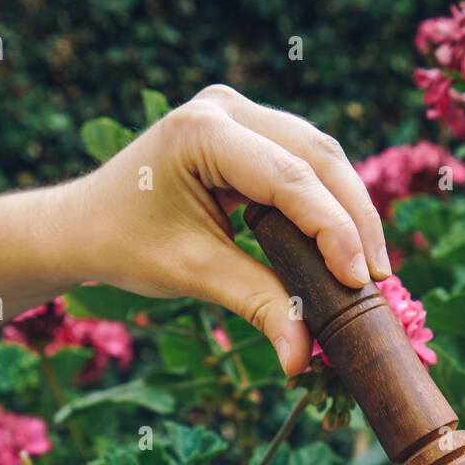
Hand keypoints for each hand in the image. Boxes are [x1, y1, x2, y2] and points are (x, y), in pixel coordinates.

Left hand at [70, 84, 390, 375]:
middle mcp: (225, 107)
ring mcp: (240, 113)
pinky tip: (346, 247)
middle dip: (355, 219)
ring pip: (321, 156)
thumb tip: (303, 357)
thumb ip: (257, 305)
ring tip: (371, 270)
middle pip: (318, 156)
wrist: (84, 223)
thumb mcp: (193, 274)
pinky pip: (305, 164)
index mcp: (202, 130)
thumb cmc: (126, 243)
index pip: (288, 178)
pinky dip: (329, 205)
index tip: (362, 283)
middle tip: (380, 280)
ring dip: (350, 211)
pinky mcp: (249, 131)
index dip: (333, 230)